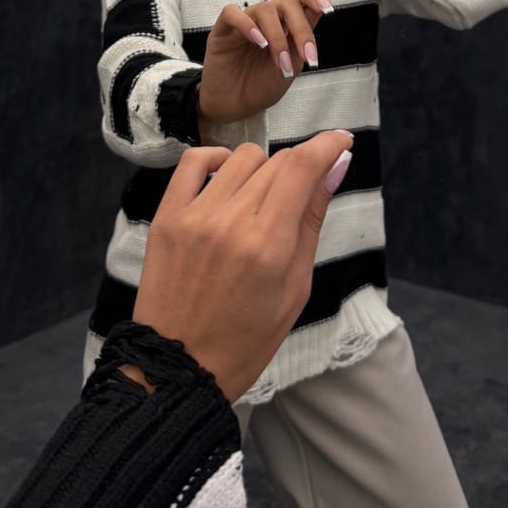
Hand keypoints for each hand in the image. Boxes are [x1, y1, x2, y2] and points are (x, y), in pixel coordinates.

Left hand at [131, 131, 352, 401]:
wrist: (178, 367)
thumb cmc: (246, 340)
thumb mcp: (295, 289)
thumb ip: (312, 222)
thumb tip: (335, 167)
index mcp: (268, 245)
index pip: (302, 167)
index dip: (327, 144)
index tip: (341, 140)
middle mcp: (230, 222)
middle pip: (276, 162)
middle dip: (298, 168)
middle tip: (299, 195)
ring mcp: (194, 217)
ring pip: (241, 158)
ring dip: (262, 169)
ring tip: (262, 200)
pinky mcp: (166, 218)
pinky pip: (193, 162)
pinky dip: (216, 159)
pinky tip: (227, 178)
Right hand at [198, 0, 333, 127]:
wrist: (235, 106)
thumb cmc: (260, 87)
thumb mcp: (291, 66)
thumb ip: (302, 43)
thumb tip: (317, 16)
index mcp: (284, 25)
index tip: (327, 9)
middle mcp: (265, 20)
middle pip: (288, 3)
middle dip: (302, 30)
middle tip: (306, 57)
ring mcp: (244, 23)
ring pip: (265, 8)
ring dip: (278, 38)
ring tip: (280, 62)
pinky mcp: (222, 31)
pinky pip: (232, 13)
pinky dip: (247, 25)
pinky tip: (258, 42)